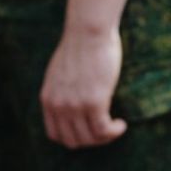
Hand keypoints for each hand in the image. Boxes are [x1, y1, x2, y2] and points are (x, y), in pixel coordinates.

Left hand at [40, 27, 126, 148]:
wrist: (89, 30)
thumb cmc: (81, 44)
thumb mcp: (61, 71)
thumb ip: (62, 89)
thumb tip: (74, 99)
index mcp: (48, 98)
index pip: (55, 135)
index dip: (74, 137)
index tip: (89, 130)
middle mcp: (59, 106)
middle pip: (73, 140)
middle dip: (91, 140)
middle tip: (106, 129)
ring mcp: (75, 105)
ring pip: (90, 138)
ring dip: (105, 137)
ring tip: (115, 127)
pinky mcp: (94, 101)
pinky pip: (104, 130)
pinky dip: (114, 132)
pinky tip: (121, 124)